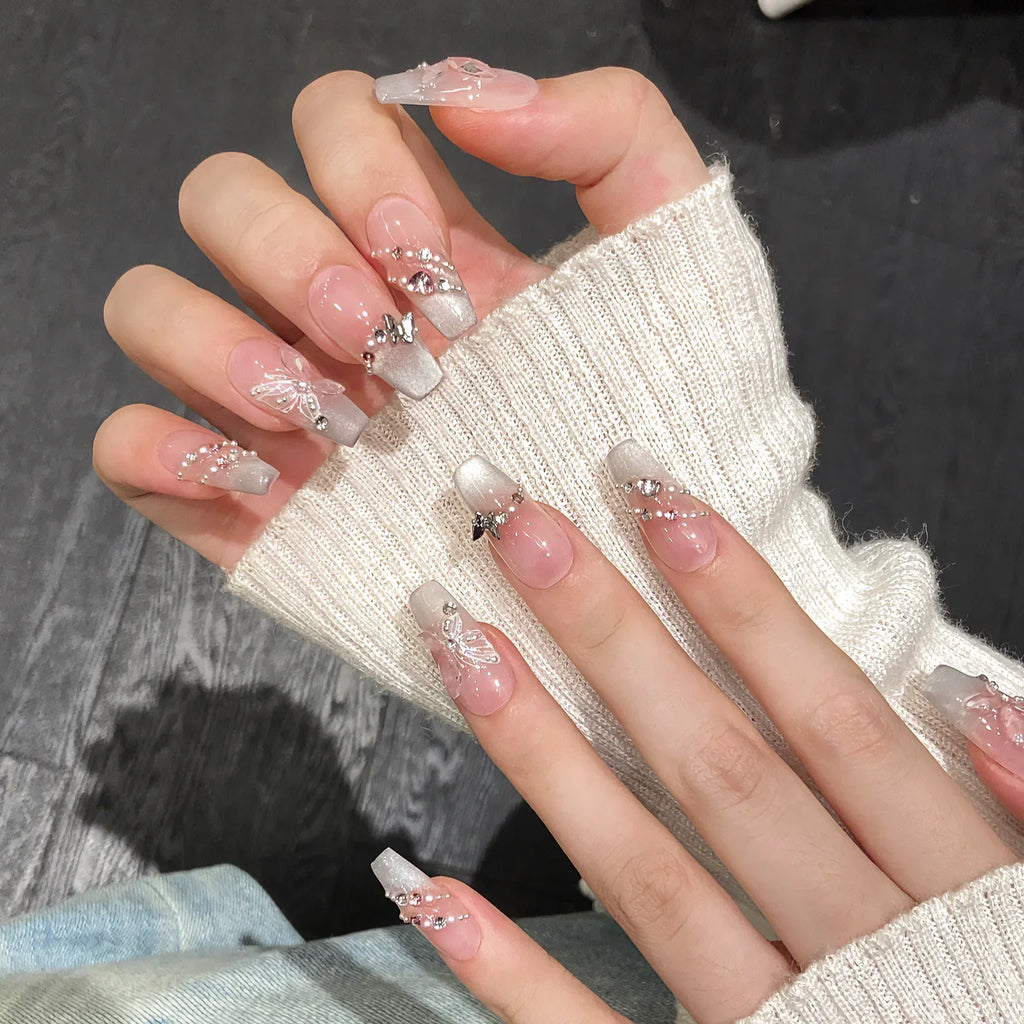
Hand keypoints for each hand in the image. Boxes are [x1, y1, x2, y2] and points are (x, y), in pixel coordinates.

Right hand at [92, 63, 706, 566]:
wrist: (642, 557)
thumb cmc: (657, 408)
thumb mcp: (671, 250)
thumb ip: (605, 131)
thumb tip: (462, 91)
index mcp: (414, 235)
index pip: (325, 123)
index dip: (359, 172)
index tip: (438, 270)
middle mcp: (329, 302)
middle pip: (223, 199)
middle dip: (296, 260)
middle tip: (397, 352)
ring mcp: (278, 398)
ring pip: (152, 306)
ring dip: (225, 345)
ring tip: (338, 422)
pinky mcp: (246, 498)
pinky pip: (127, 445)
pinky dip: (161, 446)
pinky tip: (261, 473)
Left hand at [379, 446, 1017, 1022]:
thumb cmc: (1015, 999)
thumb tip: (970, 694)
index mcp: (950, 891)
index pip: (825, 714)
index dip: (739, 600)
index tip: (653, 495)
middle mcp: (855, 953)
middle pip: (716, 765)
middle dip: (612, 634)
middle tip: (516, 525)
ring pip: (645, 874)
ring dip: (545, 756)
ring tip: (459, 643)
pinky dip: (512, 972)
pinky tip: (426, 887)